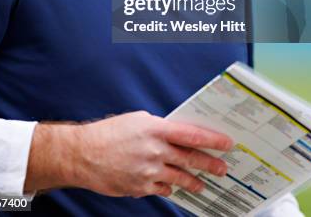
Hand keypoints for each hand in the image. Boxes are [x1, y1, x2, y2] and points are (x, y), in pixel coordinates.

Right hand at [70, 110, 232, 197]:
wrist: (83, 154)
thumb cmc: (109, 133)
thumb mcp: (137, 120)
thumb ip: (159, 128)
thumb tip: (177, 136)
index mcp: (155, 129)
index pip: (191, 134)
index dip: (212, 140)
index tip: (227, 143)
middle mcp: (155, 150)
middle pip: (190, 159)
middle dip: (210, 164)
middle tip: (223, 168)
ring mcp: (148, 171)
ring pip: (180, 178)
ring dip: (194, 182)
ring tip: (203, 184)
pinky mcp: (140, 187)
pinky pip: (162, 189)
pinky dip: (169, 188)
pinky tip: (173, 188)